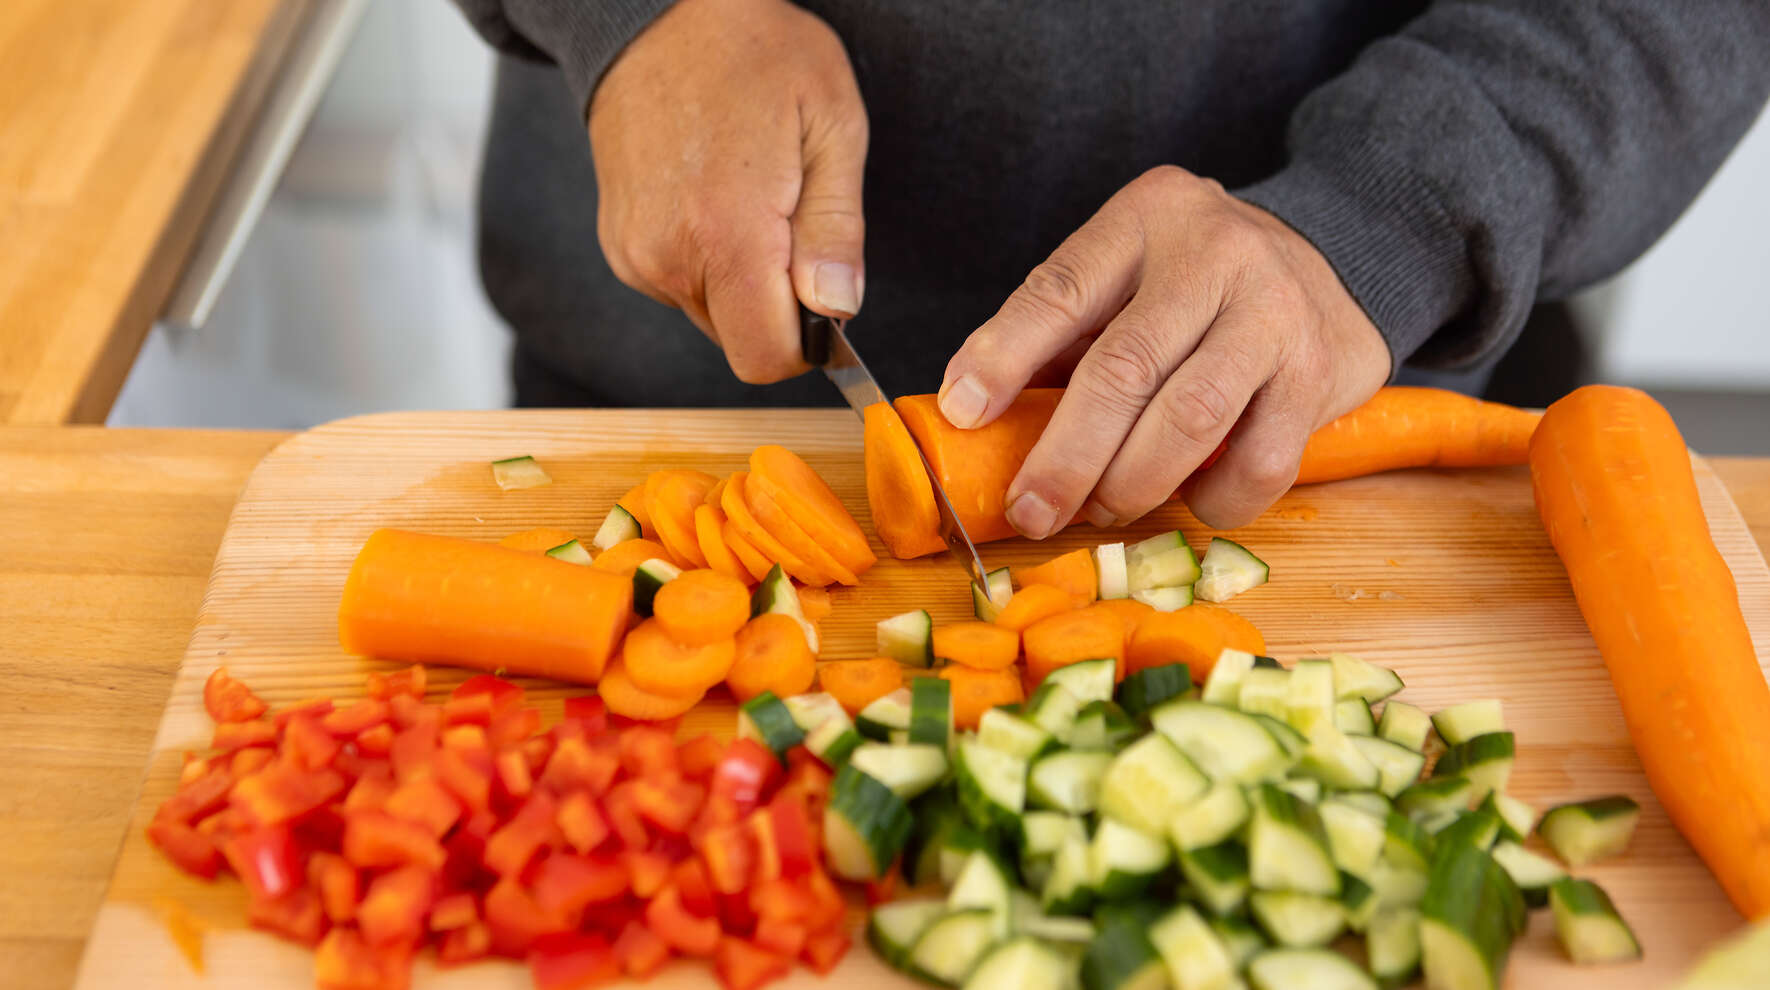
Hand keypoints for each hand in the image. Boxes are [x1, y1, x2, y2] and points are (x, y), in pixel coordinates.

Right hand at [588, 0, 866, 382]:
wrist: (654, 14)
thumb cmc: (754, 52)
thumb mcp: (831, 124)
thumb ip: (836, 229)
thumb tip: (837, 310)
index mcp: (725, 232)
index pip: (766, 358)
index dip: (808, 343)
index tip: (823, 292)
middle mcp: (667, 257)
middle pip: (742, 341)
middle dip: (778, 306)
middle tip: (791, 220)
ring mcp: (635, 255)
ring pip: (713, 316)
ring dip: (743, 281)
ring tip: (750, 197)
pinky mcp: (620, 247)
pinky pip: (682, 287)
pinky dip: (709, 262)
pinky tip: (714, 198)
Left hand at [938, 166, 1391, 534]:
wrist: (1332, 252)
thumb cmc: (1195, 280)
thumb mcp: (1125, 273)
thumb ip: (1062, 330)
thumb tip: (973, 413)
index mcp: (1144, 218)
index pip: (1060, 290)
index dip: (1003, 357)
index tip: (962, 414)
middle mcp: (1216, 253)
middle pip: (1123, 368)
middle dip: (1066, 457)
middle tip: (1031, 512)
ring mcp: (1277, 309)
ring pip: (1190, 418)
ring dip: (1133, 484)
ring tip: (1105, 511)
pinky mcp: (1322, 368)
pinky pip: (1261, 460)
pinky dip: (1215, 498)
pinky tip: (1193, 500)